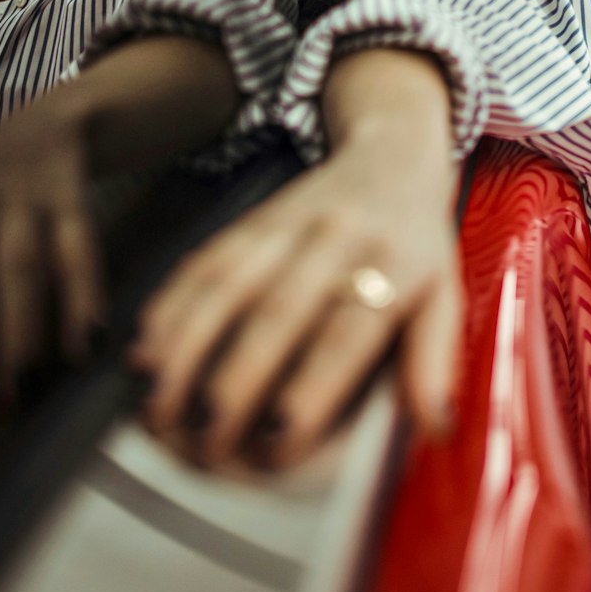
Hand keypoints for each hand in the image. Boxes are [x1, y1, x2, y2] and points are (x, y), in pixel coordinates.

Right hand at [131, 52, 461, 468]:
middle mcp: (337, 239)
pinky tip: (145, 348)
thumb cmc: (415, 241)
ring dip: (186, 343)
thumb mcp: (445, 294)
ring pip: (228, 282)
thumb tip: (434, 425)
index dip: (313, 385)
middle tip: (202, 436)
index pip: (349, 329)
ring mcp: (287, 224)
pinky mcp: (250, 219)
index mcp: (393, 264)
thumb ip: (434, 359)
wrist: (390, 151)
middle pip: (279, 310)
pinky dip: (170, 305)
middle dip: (235, 375)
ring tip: (157, 401)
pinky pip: (203, 261)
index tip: (279, 439)